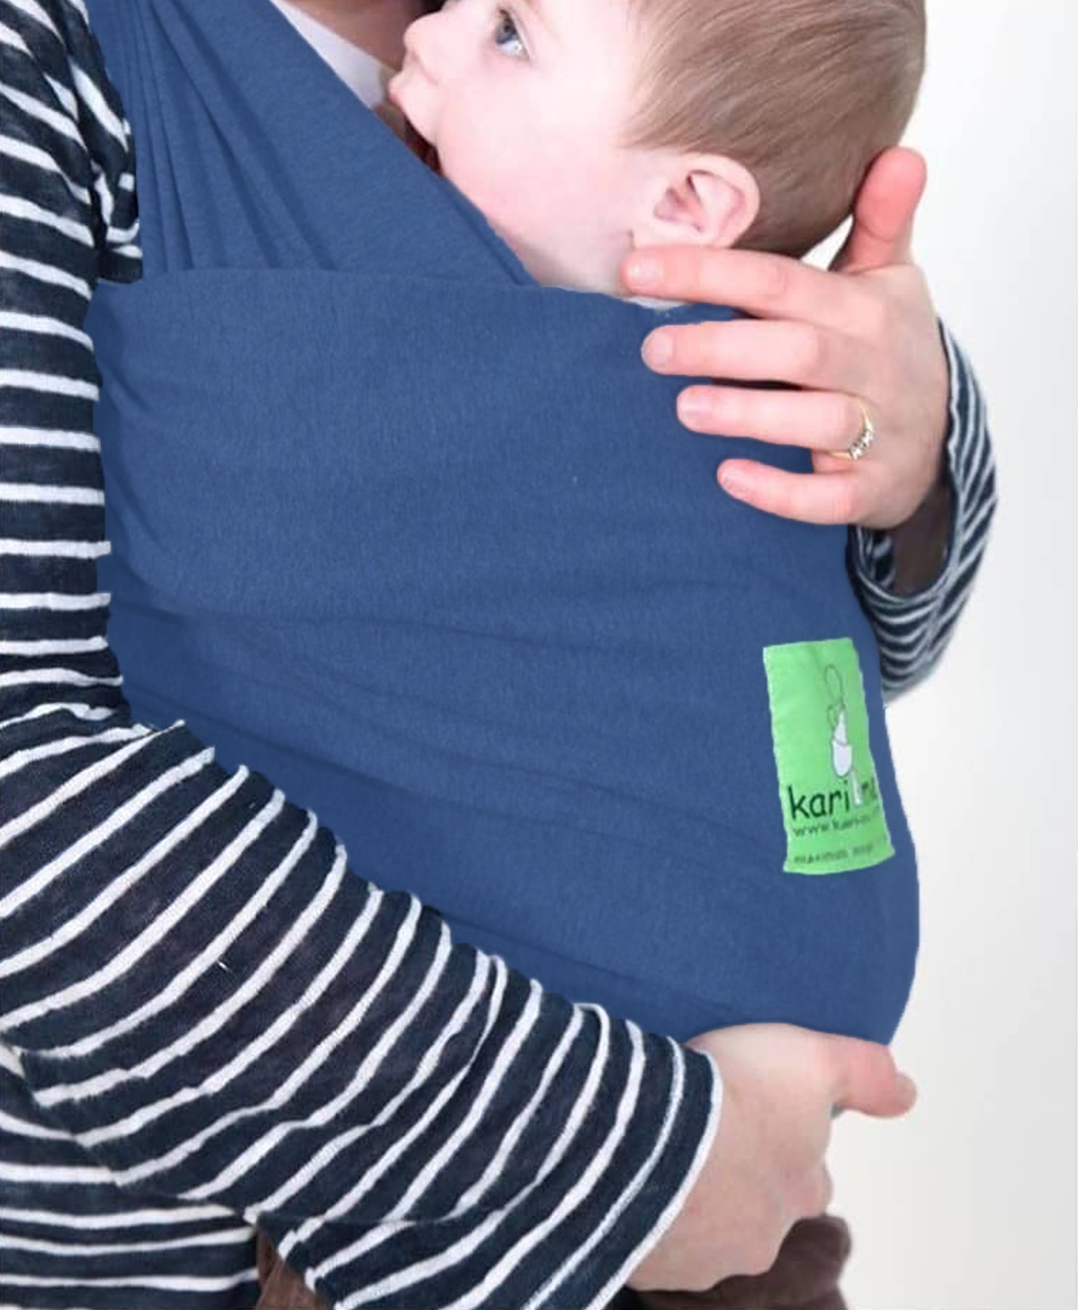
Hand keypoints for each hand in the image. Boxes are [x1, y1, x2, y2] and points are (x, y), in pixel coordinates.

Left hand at [624, 148, 950, 531]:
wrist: (939, 437)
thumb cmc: (891, 348)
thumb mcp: (891, 281)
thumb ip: (881, 222)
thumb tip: (899, 153)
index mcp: (863, 308)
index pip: (779, 282)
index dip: (710, 273)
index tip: (636, 269)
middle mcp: (873, 365)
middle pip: (797, 349)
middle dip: (722, 347)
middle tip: (652, 348)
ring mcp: (877, 430)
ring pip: (815, 420)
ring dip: (749, 414)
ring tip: (683, 409)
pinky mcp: (872, 487)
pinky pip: (830, 496)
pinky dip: (782, 491)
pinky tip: (728, 477)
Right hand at [626, 1023, 917, 1292]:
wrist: (647, 1134)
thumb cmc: (736, 1094)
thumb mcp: (813, 1060)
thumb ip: (865, 1075)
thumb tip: (909, 1093)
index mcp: (799, 1191)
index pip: (808, 1179)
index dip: (787, 1148)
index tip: (760, 1118)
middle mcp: (758, 1238)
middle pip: (758, 1213)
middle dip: (739, 1184)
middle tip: (707, 1136)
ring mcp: (702, 1258)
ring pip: (703, 1231)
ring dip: (689, 1201)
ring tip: (659, 1150)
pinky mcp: (649, 1266)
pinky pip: (650, 1239)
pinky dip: (643, 1213)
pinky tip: (628, 1174)